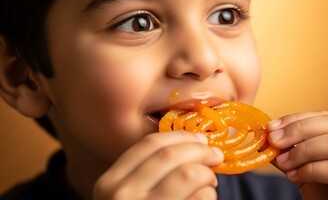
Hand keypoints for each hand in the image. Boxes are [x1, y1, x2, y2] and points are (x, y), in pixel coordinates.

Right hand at [93, 131, 223, 199]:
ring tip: (209, 183)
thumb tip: (195, 143)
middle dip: (200, 151)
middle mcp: (122, 196)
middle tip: (216, 156)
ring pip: (189, 175)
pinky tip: (205, 199)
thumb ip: (149, 171)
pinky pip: (201, 198)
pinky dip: (209, 195)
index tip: (200, 138)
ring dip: (207, 175)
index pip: (149, 145)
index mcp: (110, 183)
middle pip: (172, 156)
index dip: (180, 136)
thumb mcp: (129, 195)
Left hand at [267, 111, 327, 199]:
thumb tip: (269, 136)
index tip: (272, 127)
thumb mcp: (309, 170)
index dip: (298, 119)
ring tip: (284, 162)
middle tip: (274, 140)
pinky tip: (296, 177)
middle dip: (298, 130)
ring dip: (303, 151)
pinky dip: (311, 170)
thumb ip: (293, 152)